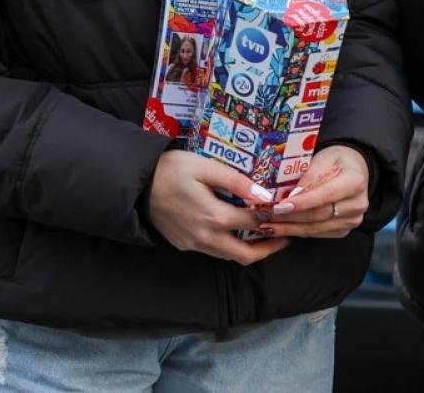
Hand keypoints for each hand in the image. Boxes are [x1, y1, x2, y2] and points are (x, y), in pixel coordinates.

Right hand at [146, 149, 289, 264]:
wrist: (137, 185)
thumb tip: (264, 195)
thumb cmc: (172, 170)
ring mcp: (193, 244)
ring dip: (250, 250)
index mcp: (214, 217)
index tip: (286, 211)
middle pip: (244, 255)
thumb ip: (236, 182)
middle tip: (286, 236)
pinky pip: (213, 251)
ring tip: (266, 235)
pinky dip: (230, 246)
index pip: (254, 223)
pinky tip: (237, 232)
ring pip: (228, 256)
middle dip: (269, 249)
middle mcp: (205, 237)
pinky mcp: (184, 245)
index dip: (273, 217)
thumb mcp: (205, 167)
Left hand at [257, 146, 369, 238]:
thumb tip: (290, 196)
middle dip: (290, 218)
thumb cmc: (335, 160)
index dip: (301, 203)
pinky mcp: (344, 230)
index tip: (279, 206)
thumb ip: (309, 176)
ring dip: (290, 228)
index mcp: (355, 182)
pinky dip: (298, 231)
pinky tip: (281, 229)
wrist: (353, 168)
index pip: (325, 196)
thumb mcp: (322, 158)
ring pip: (316, 228)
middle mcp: (358, 204)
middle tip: (266, 217)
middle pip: (319, 215)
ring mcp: (353, 220)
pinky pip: (317, 234)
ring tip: (267, 226)